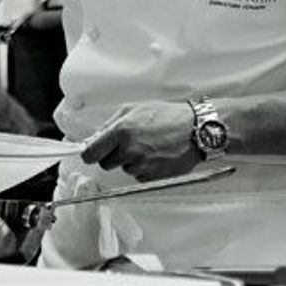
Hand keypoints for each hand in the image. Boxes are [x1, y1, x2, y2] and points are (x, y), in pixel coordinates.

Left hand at [81, 101, 198, 181]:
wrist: (195, 129)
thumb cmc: (168, 115)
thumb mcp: (135, 108)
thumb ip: (111, 123)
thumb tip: (94, 137)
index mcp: (121, 131)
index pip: (91, 153)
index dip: (90, 153)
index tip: (92, 152)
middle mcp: (129, 150)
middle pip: (105, 164)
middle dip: (112, 156)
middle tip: (127, 144)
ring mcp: (141, 165)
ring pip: (123, 169)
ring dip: (130, 161)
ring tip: (147, 146)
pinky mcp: (152, 176)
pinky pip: (138, 176)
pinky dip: (143, 168)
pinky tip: (155, 155)